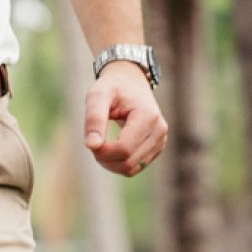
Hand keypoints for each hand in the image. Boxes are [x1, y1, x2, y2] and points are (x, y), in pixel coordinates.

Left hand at [84, 63, 167, 177]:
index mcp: (148, 116)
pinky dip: (118, 164)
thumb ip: (94, 118)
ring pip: (131, 169)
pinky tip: (110, 149)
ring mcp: (160, 141)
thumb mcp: (98, 95)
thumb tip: (91, 145)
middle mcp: (159, 131)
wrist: (130, 83)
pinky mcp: (156, 148)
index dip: (103, 151)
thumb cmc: (112, 87)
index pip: (124, 149)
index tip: (90, 141)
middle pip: (128, 162)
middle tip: (93, 142)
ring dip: (110, 163)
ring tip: (100, 144)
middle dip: (105, 158)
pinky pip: (135, 167)